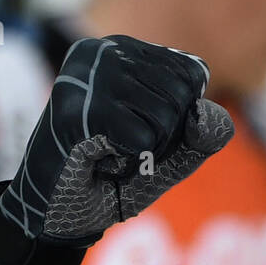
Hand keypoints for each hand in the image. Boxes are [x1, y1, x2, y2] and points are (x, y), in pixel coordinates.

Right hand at [0, 35, 233, 264]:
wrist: (61, 214)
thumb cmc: (114, 179)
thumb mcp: (173, 156)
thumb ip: (202, 136)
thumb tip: (204, 114)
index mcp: (126, 50)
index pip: (191, 73)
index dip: (181, 120)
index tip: (142, 131)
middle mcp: (104, 50)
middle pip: (181, 95)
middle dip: (164, 138)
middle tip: (124, 148)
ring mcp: (86, 75)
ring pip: (164, 116)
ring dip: (145, 152)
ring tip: (110, 152)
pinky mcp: (75, 109)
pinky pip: (143, 139)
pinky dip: (129, 163)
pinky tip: (98, 159)